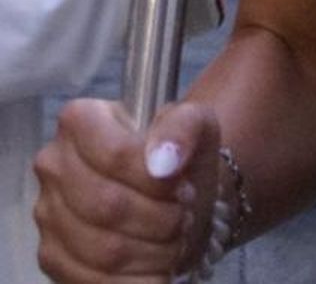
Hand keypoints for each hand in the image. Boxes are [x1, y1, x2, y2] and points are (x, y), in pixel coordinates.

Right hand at [34, 97, 218, 282]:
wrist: (172, 195)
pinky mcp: (52, 257)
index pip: (115, 154)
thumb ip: (183, 127)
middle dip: (160, 219)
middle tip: (183, 216)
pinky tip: (159, 269)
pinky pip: (92, 282)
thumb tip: (162, 162)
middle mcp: (53, 165)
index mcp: (81, 119)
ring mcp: (47, 215)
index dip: (156, 179)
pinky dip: (136, 281)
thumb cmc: (179, 155)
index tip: (183, 186)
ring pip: (104, 250)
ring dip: (153, 252)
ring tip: (174, 238)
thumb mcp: (196, 124)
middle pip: (108, 206)